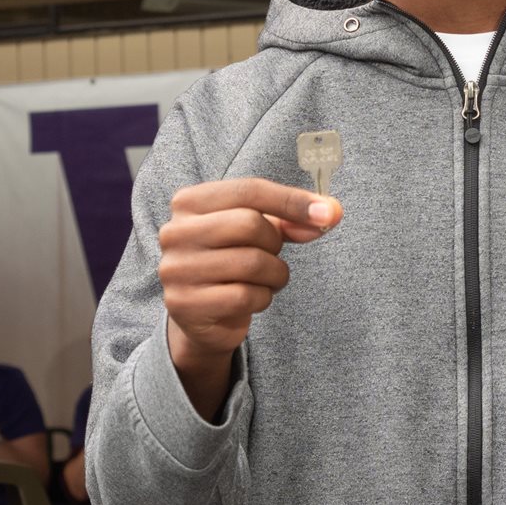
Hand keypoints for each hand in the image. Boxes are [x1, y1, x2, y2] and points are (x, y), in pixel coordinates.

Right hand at [159, 178, 340, 368]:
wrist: (199, 315)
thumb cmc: (231, 260)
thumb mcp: (257, 231)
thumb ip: (290, 219)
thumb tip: (329, 212)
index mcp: (189, 202)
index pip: (249, 190)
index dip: (292, 200)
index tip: (328, 213)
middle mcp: (175, 232)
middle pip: (250, 223)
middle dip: (276, 243)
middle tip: (274, 256)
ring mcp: (176, 268)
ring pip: (251, 262)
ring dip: (275, 274)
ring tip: (267, 280)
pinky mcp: (184, 304)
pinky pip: (244, 296)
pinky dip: (262, 298)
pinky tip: (252, 300)